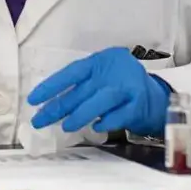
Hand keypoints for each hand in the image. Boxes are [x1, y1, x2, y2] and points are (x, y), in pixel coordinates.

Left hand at [27, 47, 171, 137]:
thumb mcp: (102, 78)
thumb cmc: (122, 87)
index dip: (51, 86)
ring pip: (98, 101)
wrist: (156, 98)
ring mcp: (127, 87)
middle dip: (57, 107)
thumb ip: (83, 86)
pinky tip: (95, 128)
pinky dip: (105, 122)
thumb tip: (52, 103)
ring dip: (79, 115)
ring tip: (65, 126)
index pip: (71, 72)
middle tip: (39, 120)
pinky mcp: (138, 104)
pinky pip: (117, 115)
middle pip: (80, 90)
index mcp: (100, 61)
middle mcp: (113, 71)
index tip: (33, 99)